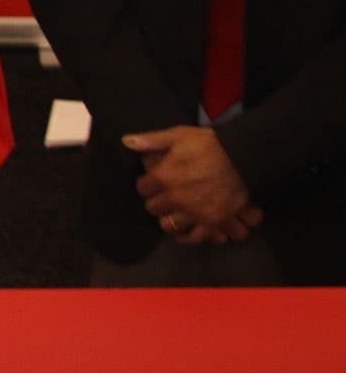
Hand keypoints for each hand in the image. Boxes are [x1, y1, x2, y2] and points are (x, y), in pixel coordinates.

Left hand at [126, 126, 259, 241]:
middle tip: (163, 196)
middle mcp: (175, 198)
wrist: (244, 157)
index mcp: (163, 177)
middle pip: (154, 208)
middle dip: (156, 201)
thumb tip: (126, 141)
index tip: (152, 182)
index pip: (143, 188)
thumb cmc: (210, 144)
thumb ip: (151, 140)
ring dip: (169, 218)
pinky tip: (185, 231)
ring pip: (169, 225)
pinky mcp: (212, 222)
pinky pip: (194, 237)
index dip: (146, 184)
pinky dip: (188, 236)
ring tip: (173, 212)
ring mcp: (194, 212)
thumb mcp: (179, 135)